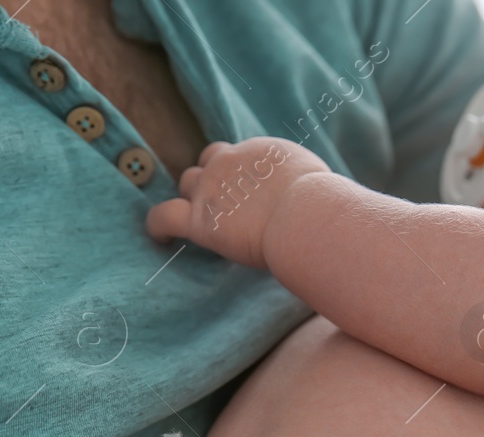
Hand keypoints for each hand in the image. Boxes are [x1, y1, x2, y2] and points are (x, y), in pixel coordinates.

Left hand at [146, 137, 330, 268]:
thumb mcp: (320, 183)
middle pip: (208, 162)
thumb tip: (326, 203)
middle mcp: (232, 162)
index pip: (239, 155)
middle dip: (212, 179)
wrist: (309, 216)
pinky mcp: (199, 220)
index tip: (246, 191)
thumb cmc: (326, 207)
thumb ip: (307, 186)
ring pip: (187, 182)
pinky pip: (163, 216)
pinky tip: (158, 237)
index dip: (238, 172)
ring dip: (191, 197)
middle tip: (223, 205)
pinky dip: (157, 225)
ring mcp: (212, 188)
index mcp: (262, 152)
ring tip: (194, 218)